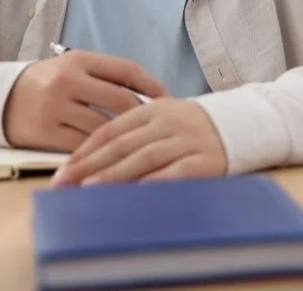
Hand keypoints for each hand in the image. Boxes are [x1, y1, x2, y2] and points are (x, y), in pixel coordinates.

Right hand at [3, 51, 166, 151]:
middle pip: (121, 101)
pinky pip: (84, 146)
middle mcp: (68, 81)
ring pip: (105, 127)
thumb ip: (106, 76)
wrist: (0, 99)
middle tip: (160, 128)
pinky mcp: (45, 134)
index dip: (152, 86)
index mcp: (79, 60)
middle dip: (145, 116)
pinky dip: (102, 153)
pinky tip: (114, 157)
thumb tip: (149, 95)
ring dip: (125, 138)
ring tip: (142, 144)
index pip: (126, 70)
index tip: (169, 99)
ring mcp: (56, 108)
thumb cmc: (48, 83)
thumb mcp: (74, 67)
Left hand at [50, 97, 226, 186]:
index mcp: (151, 109)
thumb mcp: (160, 118)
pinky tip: (136, 193)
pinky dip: (155, 182)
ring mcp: (185, 140)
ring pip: (144, 157)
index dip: (85, 150)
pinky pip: (176, 172)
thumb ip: (132, 133)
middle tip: (65, 183)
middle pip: (122, 144)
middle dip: (89, 166)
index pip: (110, 129)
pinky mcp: (204, 160)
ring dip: (115, 174)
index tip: (63, 170)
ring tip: (90, 188)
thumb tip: (91, 162)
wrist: (239, 122)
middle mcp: (166, 122)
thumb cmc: (189, 126)